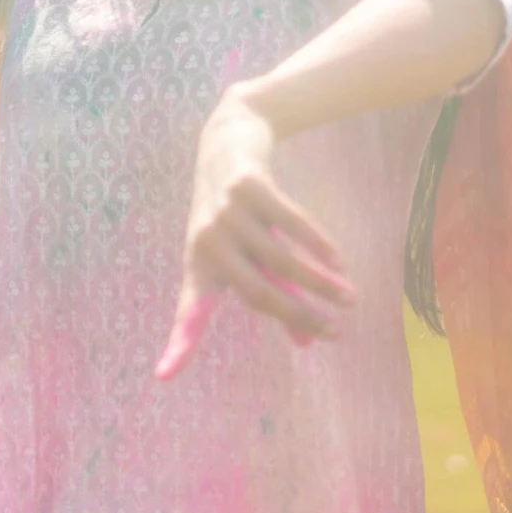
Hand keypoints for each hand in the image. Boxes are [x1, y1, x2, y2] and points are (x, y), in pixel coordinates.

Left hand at [157, 91, 354, 379]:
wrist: (229, 137)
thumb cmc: (239, 211)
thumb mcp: (250, 252)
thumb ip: (276, 293)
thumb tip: (306, 343)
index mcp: (200, 265)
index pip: (189, 311)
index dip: (179, 345)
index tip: (162, 375)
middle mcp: (207, 241)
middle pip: (256, 293)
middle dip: (300, 316)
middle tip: (337, 332)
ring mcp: (225, 212)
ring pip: (280, 259)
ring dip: (319, 282)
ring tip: (349, 297)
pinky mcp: (247, 186)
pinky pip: (290, 222)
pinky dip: (316, 243)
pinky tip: (337, 261)